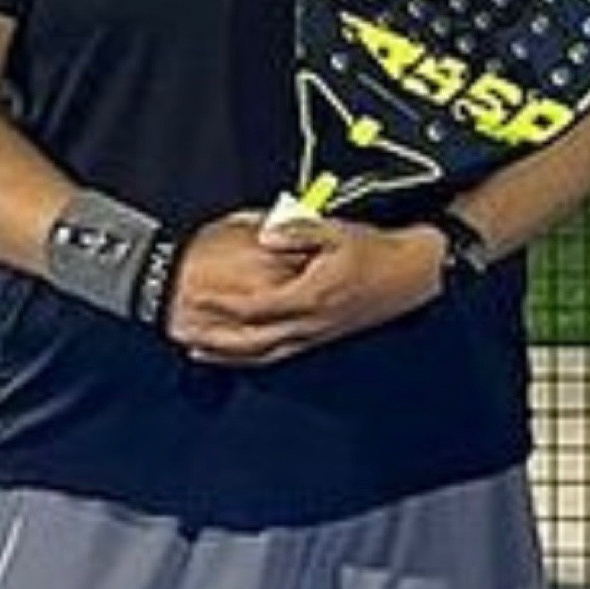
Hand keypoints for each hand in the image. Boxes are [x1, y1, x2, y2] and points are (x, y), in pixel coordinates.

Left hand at [166, 211, 446, 364]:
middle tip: (179, 329)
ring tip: (193, 347)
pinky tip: (233, 355)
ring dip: (225, 352)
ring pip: (260, 353)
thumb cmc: (376, 252)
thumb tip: (267, 234)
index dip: (220, 304)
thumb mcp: (339, 230)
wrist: (411, 275)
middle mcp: (308, 323)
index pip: (253, 306)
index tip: (193, 296)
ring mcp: (313, 335)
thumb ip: (300, 230)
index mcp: (309, 295)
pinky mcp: (319, 338)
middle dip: (211, 336)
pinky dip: (249, 358)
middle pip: (249, 339)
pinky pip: (276, 356)